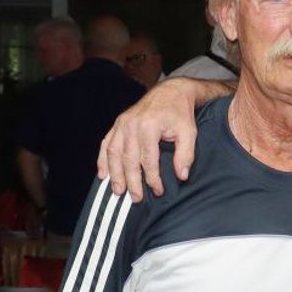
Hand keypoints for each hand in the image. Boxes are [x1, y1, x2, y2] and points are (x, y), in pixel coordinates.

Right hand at [96, 79, 205, 199]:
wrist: (171, 92)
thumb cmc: (180, 113)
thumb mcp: (189, 132)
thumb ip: (186, 155)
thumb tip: (181, 176)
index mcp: (149, 126)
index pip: (148, 159)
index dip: (152, 178)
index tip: (158, 191)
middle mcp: (131, 124)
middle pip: (128, 159)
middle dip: (131, 181)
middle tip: (135, 198)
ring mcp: (122, 123)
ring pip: (113, 153)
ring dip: (114, 174)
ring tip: (118, 191)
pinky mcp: (118, 123)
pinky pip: (106, 143)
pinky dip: (102, 160)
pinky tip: (102, 174)